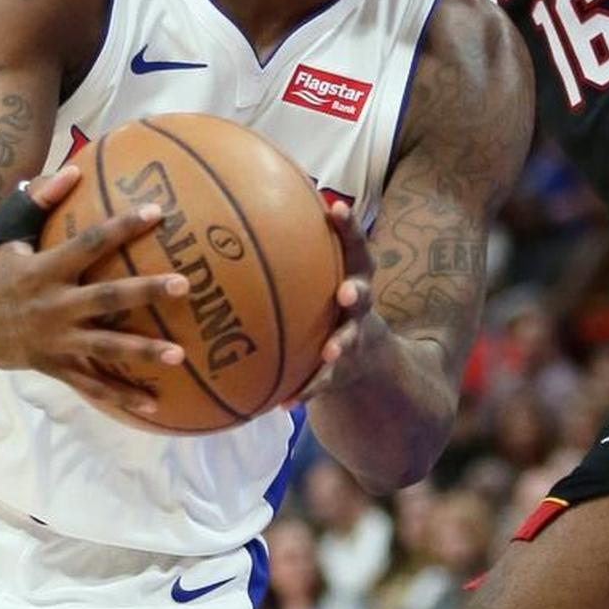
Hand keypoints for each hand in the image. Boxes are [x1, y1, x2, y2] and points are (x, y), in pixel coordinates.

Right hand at [0, 165, 190, 424]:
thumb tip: (73, 169)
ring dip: (142, 351)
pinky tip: (155, 405)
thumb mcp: (5, 235)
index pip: (89, 243)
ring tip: (180, 355)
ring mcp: (56, 341)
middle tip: (184, 285)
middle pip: (107, 298)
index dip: (122, 227)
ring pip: (105, 348)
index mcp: (45, 270)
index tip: (157, 213)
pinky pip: (91, 384)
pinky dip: (121, 396)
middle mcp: (54, 306)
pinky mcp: (56, 367)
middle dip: (145, 291)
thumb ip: (38, 201)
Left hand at [291, 202, 384, 402]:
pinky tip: (286, 404)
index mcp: (354, 275)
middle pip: (364, 295)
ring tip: (331, 349)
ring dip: (341, 344)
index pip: (356, 246)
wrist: (366, 357)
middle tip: (347, 290)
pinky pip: (323, 382)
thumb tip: (242, 205)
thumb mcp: (323, 272)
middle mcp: (358, 306)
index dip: (349, 227)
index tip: (336, 208)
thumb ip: (295, 246)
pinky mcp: (341, 371)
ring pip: (349, 341)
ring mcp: (353, 339)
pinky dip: (306, 391)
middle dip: (357, 291)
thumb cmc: (328, 298)